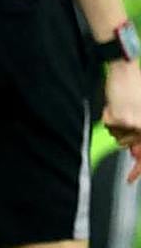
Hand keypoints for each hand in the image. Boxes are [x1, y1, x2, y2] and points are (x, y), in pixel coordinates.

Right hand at [103, 60, 140, 181]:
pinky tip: (115, 105)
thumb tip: (136, 151)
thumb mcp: (140, 111)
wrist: (125, 69)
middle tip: (124, 123)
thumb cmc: (136, 86)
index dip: (138, 167)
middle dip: (126, 138)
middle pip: (129, 144)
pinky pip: (110, 127)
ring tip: (122, 109)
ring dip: (117, 125)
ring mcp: (132, 122)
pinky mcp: (119, 118)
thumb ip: (138, 132)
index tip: (131, 177)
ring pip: (118, 137)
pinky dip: (109, 117)